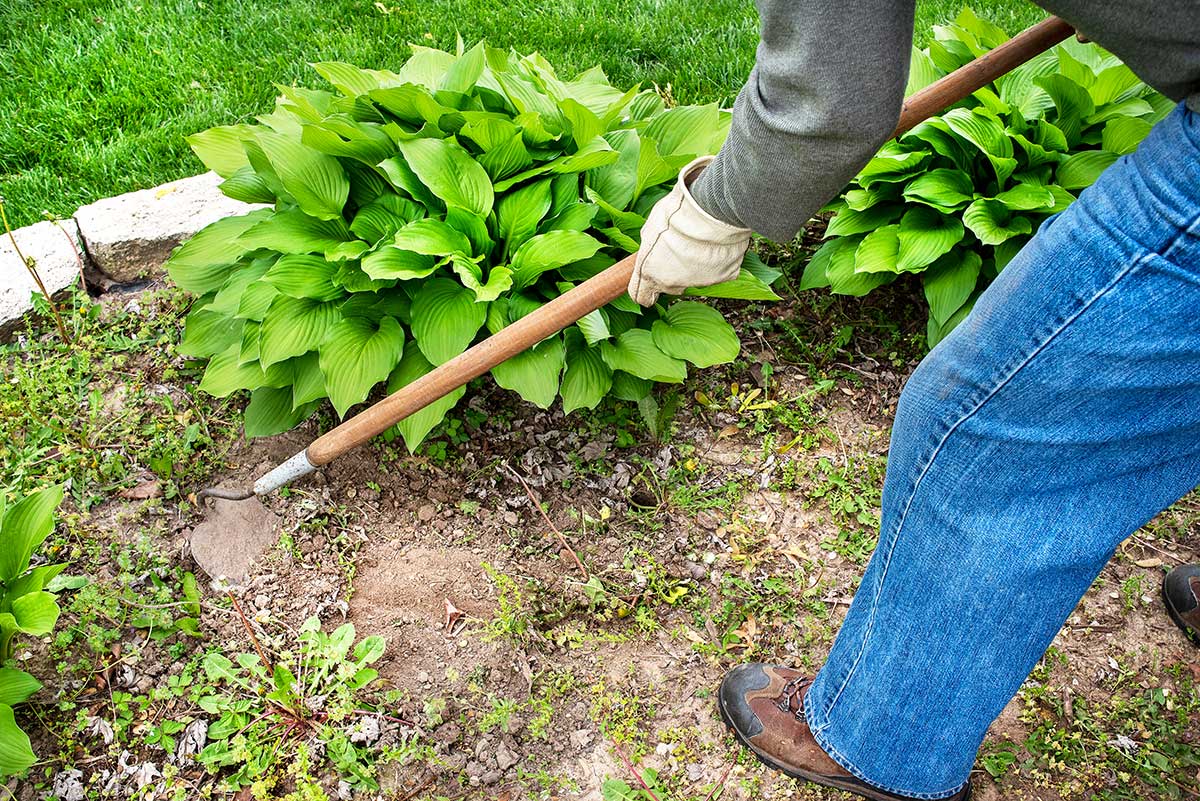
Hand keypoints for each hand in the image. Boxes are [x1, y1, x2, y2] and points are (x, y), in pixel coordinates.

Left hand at [628, 156, 752, 306]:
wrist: (710, 211)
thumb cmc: (677, 214)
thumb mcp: (650, 227)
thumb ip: (649, 244)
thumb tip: (651, 246)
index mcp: (649, 273)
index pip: (641, 296)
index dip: (642, 290)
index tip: (646, 284)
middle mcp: (672, 283)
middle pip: (668, 287)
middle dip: (670, 273)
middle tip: (677, 250)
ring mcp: (699, 281)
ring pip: (694, 278)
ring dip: (694, 265)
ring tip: (698, 242)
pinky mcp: (723, 276)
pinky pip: (717, 270)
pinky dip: (716, 261)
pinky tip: (716, 244)